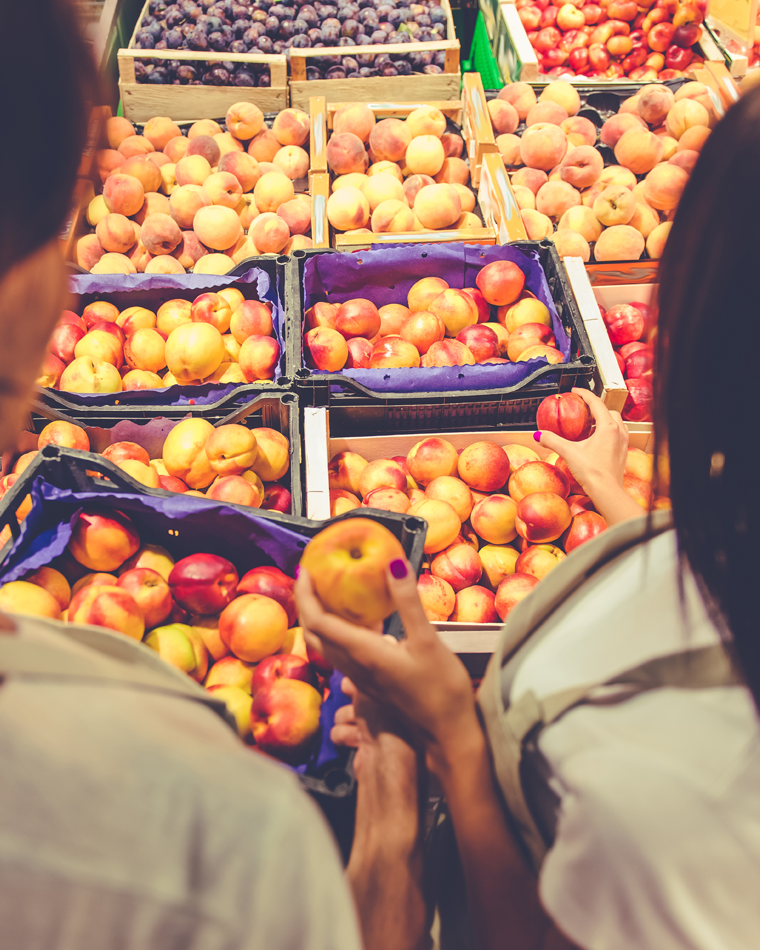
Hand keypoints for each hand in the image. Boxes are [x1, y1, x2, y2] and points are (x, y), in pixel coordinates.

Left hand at [296, 559, 479, 776]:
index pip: (319, 621)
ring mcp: (361, 677)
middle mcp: (355, 666)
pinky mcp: (370, 682)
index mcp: (363, 653)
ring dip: (317, 619)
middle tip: (308, 577)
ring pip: (326, 646)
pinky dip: (335, 632)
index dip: (306, 594)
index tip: (305, 569)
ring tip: (324, 594)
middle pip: (315, 634)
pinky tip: (354, 622)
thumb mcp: (428, 640)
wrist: (447, 733)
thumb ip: (408, 602)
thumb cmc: (441, 690)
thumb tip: (393, 564)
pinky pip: (341, 653)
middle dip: (306, 604)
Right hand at [536, 388, 642, 525]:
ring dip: (604, 419)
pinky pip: (617, 434)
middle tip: (583, 408)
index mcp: (608, 427)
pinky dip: (608, 431)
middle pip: (609, 411)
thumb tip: (539, 435)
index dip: (585, 394)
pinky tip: (598, 440)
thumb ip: (552, 441)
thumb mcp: (569, 453)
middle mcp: (619, 432)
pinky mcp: (623, 453)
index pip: (596, 403)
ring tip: (591, 423)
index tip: (576, 391)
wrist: (607, 491)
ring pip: (616, 422)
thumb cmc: (592, 472)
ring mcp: (623, 442)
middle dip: (596, 407)